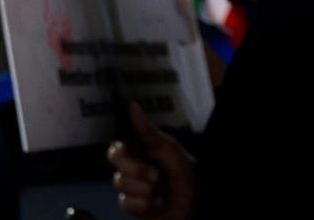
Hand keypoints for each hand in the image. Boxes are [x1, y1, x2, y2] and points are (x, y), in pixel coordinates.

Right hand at [108, 103, 195, 219]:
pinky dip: (143, 204)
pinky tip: (157, 203)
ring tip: (160, 190)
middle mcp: (133, 170)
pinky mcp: (136, 206)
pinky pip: (127, 203)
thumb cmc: (184, 170)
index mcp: (138, 154)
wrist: (197, 199)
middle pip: (117, 167)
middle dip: (138, 171)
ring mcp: (134, 188)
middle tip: (156, 175)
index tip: (125, 149)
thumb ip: (147, 130)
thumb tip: (133, 107)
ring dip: (144, 189)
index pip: (116, 149)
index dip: (118, 150)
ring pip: (121, 185)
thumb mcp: (167, 147)